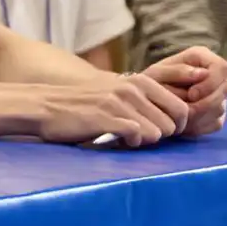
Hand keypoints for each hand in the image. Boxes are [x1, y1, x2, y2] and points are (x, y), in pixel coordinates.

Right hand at [34, 72, 189, 146]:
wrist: (44, 106)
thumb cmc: (82, 104)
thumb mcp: (117, 92)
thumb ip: (142, 101)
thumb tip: (171, 122)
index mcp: (140, 81)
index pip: (181, 108)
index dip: (176, 126)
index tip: (160, 134)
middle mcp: (132, 89)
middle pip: (172, 125)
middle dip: (159, 136)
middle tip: (138, 138)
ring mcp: (120, 103)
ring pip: (157, 133)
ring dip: (143, 142)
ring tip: (125, 139)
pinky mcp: (106, 117)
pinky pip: (137, 136)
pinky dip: (129, 144)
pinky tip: (115, 141)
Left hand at [142, 46, 226, 136]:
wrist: (146, 100)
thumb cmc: (150, 82)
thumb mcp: (157, 74)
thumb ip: (178, 71)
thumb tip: (203, 73)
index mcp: (203, 58)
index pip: (222, 68)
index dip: (211, 83)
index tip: (191, 95)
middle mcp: (216, 75)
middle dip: (205, 102)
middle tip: (183, 111)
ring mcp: (219, 95)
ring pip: (220, 108)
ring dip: (198, 115)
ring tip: (177, 116)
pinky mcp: (217, 114)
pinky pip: (215, 123)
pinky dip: (198, 126)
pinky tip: (182, 123)